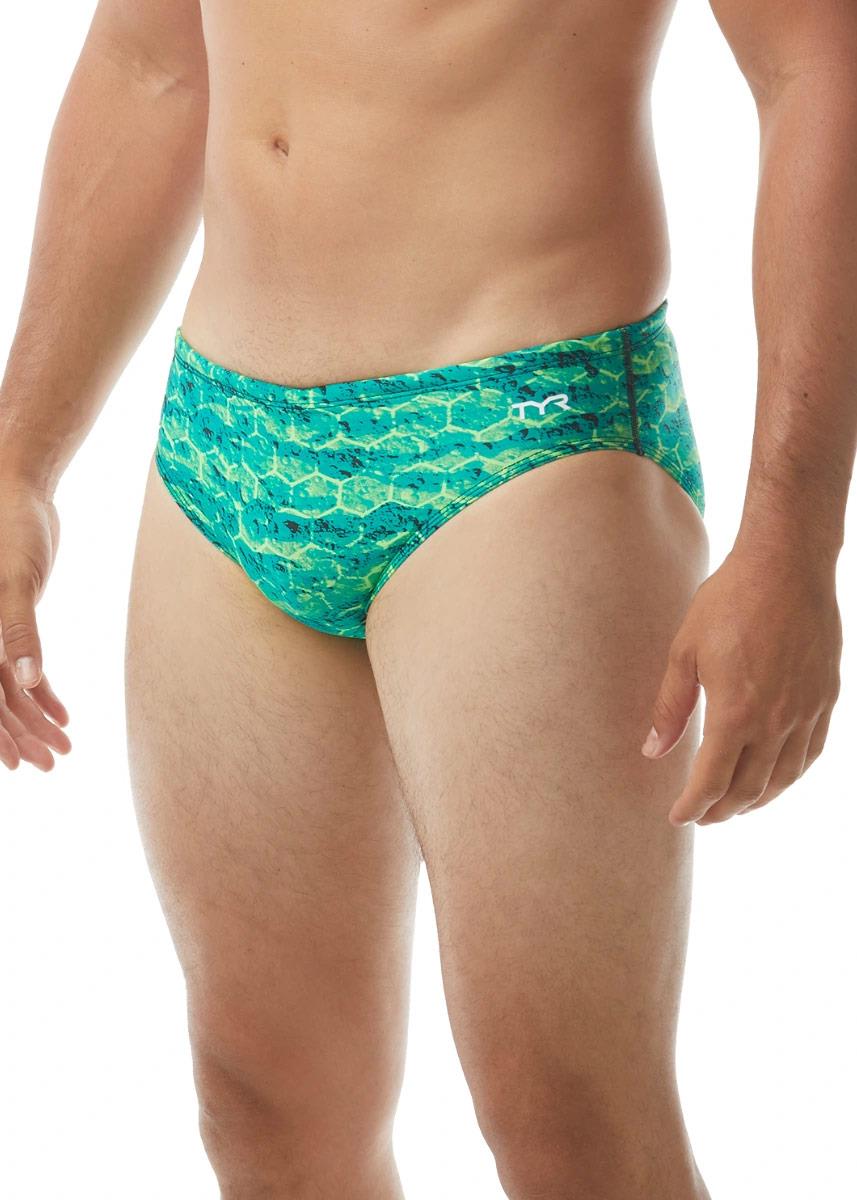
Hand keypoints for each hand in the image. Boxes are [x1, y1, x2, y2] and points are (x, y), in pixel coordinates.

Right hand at [0, 480, 70, 769]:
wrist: (18, 490)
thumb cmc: (11, 527)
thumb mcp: (16, 580)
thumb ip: (18, 629)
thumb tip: (28, 680)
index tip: (17, 764)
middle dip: (20, 734)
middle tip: (52, 764)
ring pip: (8, 688)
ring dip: (35, 719)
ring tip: (64, 748)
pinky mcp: (8, 622)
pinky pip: (21, 666)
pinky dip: (42, 692)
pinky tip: (64, 716)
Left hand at [642, 545, 841, 824]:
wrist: (787, 566)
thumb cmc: (729, 602)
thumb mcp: (685, 652)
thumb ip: (670, 707)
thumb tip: (653, 750)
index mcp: (736, 713)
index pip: (712, 780)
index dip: (694, 805)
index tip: (679, 817)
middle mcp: (776, 721)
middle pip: (749, 788)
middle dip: (723, 809)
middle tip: (703, 815)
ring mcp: (806, 711)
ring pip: (783, 777)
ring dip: (757, 799)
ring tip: (736, 806)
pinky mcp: (826, 698)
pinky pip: (810, 753)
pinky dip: (790, 775)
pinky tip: (776, 777)